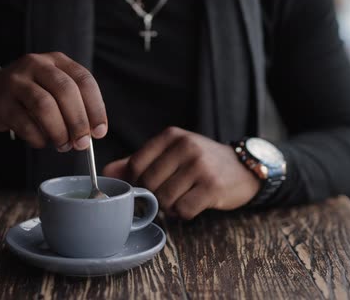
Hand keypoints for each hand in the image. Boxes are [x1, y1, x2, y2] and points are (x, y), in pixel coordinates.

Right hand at [0, 52, 106, 150]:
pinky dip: (38, 137)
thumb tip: (92, 132)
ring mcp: (16, 81)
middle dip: (78, 121)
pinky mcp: (1, 102)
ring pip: (44, 106)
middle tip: (82, 143)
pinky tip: (41, 142)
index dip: (95, 108)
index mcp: (56, 61)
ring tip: (63, 145)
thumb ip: (73, 104)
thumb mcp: (53, 88)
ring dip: (59, 131)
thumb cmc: (29, 94)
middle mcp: (36, 65)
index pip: (83, 80)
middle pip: (65, 91)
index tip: (100, 131)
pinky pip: (24, 123)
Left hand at [103, 127, 259, 219]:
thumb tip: (106, 172)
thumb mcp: (170, 154)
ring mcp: (200, 166)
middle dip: (154, 196)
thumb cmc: (200, 162)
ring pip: (164, 199)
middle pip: (148, 184)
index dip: (136, 182)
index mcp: (170, 136)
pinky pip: (183, 210)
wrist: (243, 168)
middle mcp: (185, 147)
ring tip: (181, 198)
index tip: (145, 187)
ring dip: (169, 207)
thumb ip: (137, 162)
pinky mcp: (212, 186)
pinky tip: (193, 204)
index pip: (135, 164)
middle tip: (166, 195)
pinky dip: (184, 213)